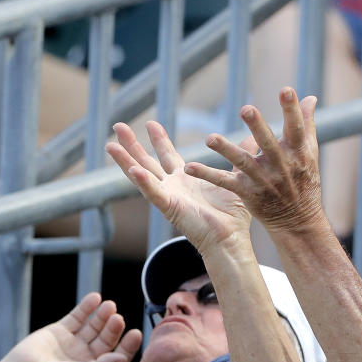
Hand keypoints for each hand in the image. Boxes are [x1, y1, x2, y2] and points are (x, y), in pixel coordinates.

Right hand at [2, 294, 141, 361]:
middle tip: (118, 318)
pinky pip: (77, 317)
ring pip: (93, 326)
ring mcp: (72, 344)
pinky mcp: (59, 332)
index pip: (115, 358)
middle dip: (113, 329)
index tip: (135, 333)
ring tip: (109, 306)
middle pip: (105, 340)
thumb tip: (121, 359)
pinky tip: (95, 298)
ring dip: (102, 316)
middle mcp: (84, 359)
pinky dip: (86, 308)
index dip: (126, 347)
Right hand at [106, 121, 252, 255]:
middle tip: (118, 126)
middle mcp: (172, 186)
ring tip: (110, 145)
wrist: (231, 238)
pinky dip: (142, 182)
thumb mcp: (236, 177)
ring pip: (141, 175)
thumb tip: (251, 136)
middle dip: (132, 144)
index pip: (167, 155)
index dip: (158, 140)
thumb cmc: (233, 215)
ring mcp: (168, 197)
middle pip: (146, 161)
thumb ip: (239, 156)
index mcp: (186, 179)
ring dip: (126, 160)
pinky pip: (153, 193)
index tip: (150, 123)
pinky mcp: (169, 208)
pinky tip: (132, 170)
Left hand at [185, 87, 327, 235]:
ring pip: (242, 162)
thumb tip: (310, 97)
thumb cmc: (305, 179)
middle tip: (246, 108)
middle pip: (268, 143)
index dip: (291, 109)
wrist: (298, 220)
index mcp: (297, 152)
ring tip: (209, 138)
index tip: (286, 90)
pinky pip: (225, 182)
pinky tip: (189, 167)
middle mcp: (280, 165)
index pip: (296, 127)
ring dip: (226, 150)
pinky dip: (208, 175)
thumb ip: (307, 123)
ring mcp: (263, 179)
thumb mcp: (310, 152)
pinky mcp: (247, 192)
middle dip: (258, 127)